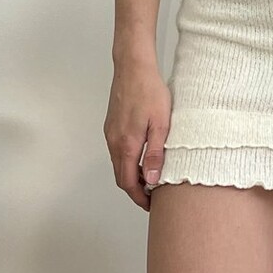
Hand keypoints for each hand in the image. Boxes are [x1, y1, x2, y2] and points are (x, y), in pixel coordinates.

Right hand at [105, 60, 171, 210]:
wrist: (133, 67)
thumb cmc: (149, 91)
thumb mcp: (161, 124)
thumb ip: (156, 153)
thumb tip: (153, 179)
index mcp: (126, 144)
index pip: (128, 182)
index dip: (140, 197)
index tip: (151, 205)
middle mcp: (114, 141)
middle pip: (121, 176)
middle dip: (135, 190)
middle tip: (152, 197)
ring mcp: (111, 133)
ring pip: (118, 164)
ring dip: (132, 176)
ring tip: (151, 180)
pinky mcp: (112, 126)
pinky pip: (117, 152)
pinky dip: (128, 162)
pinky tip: (142, 159)